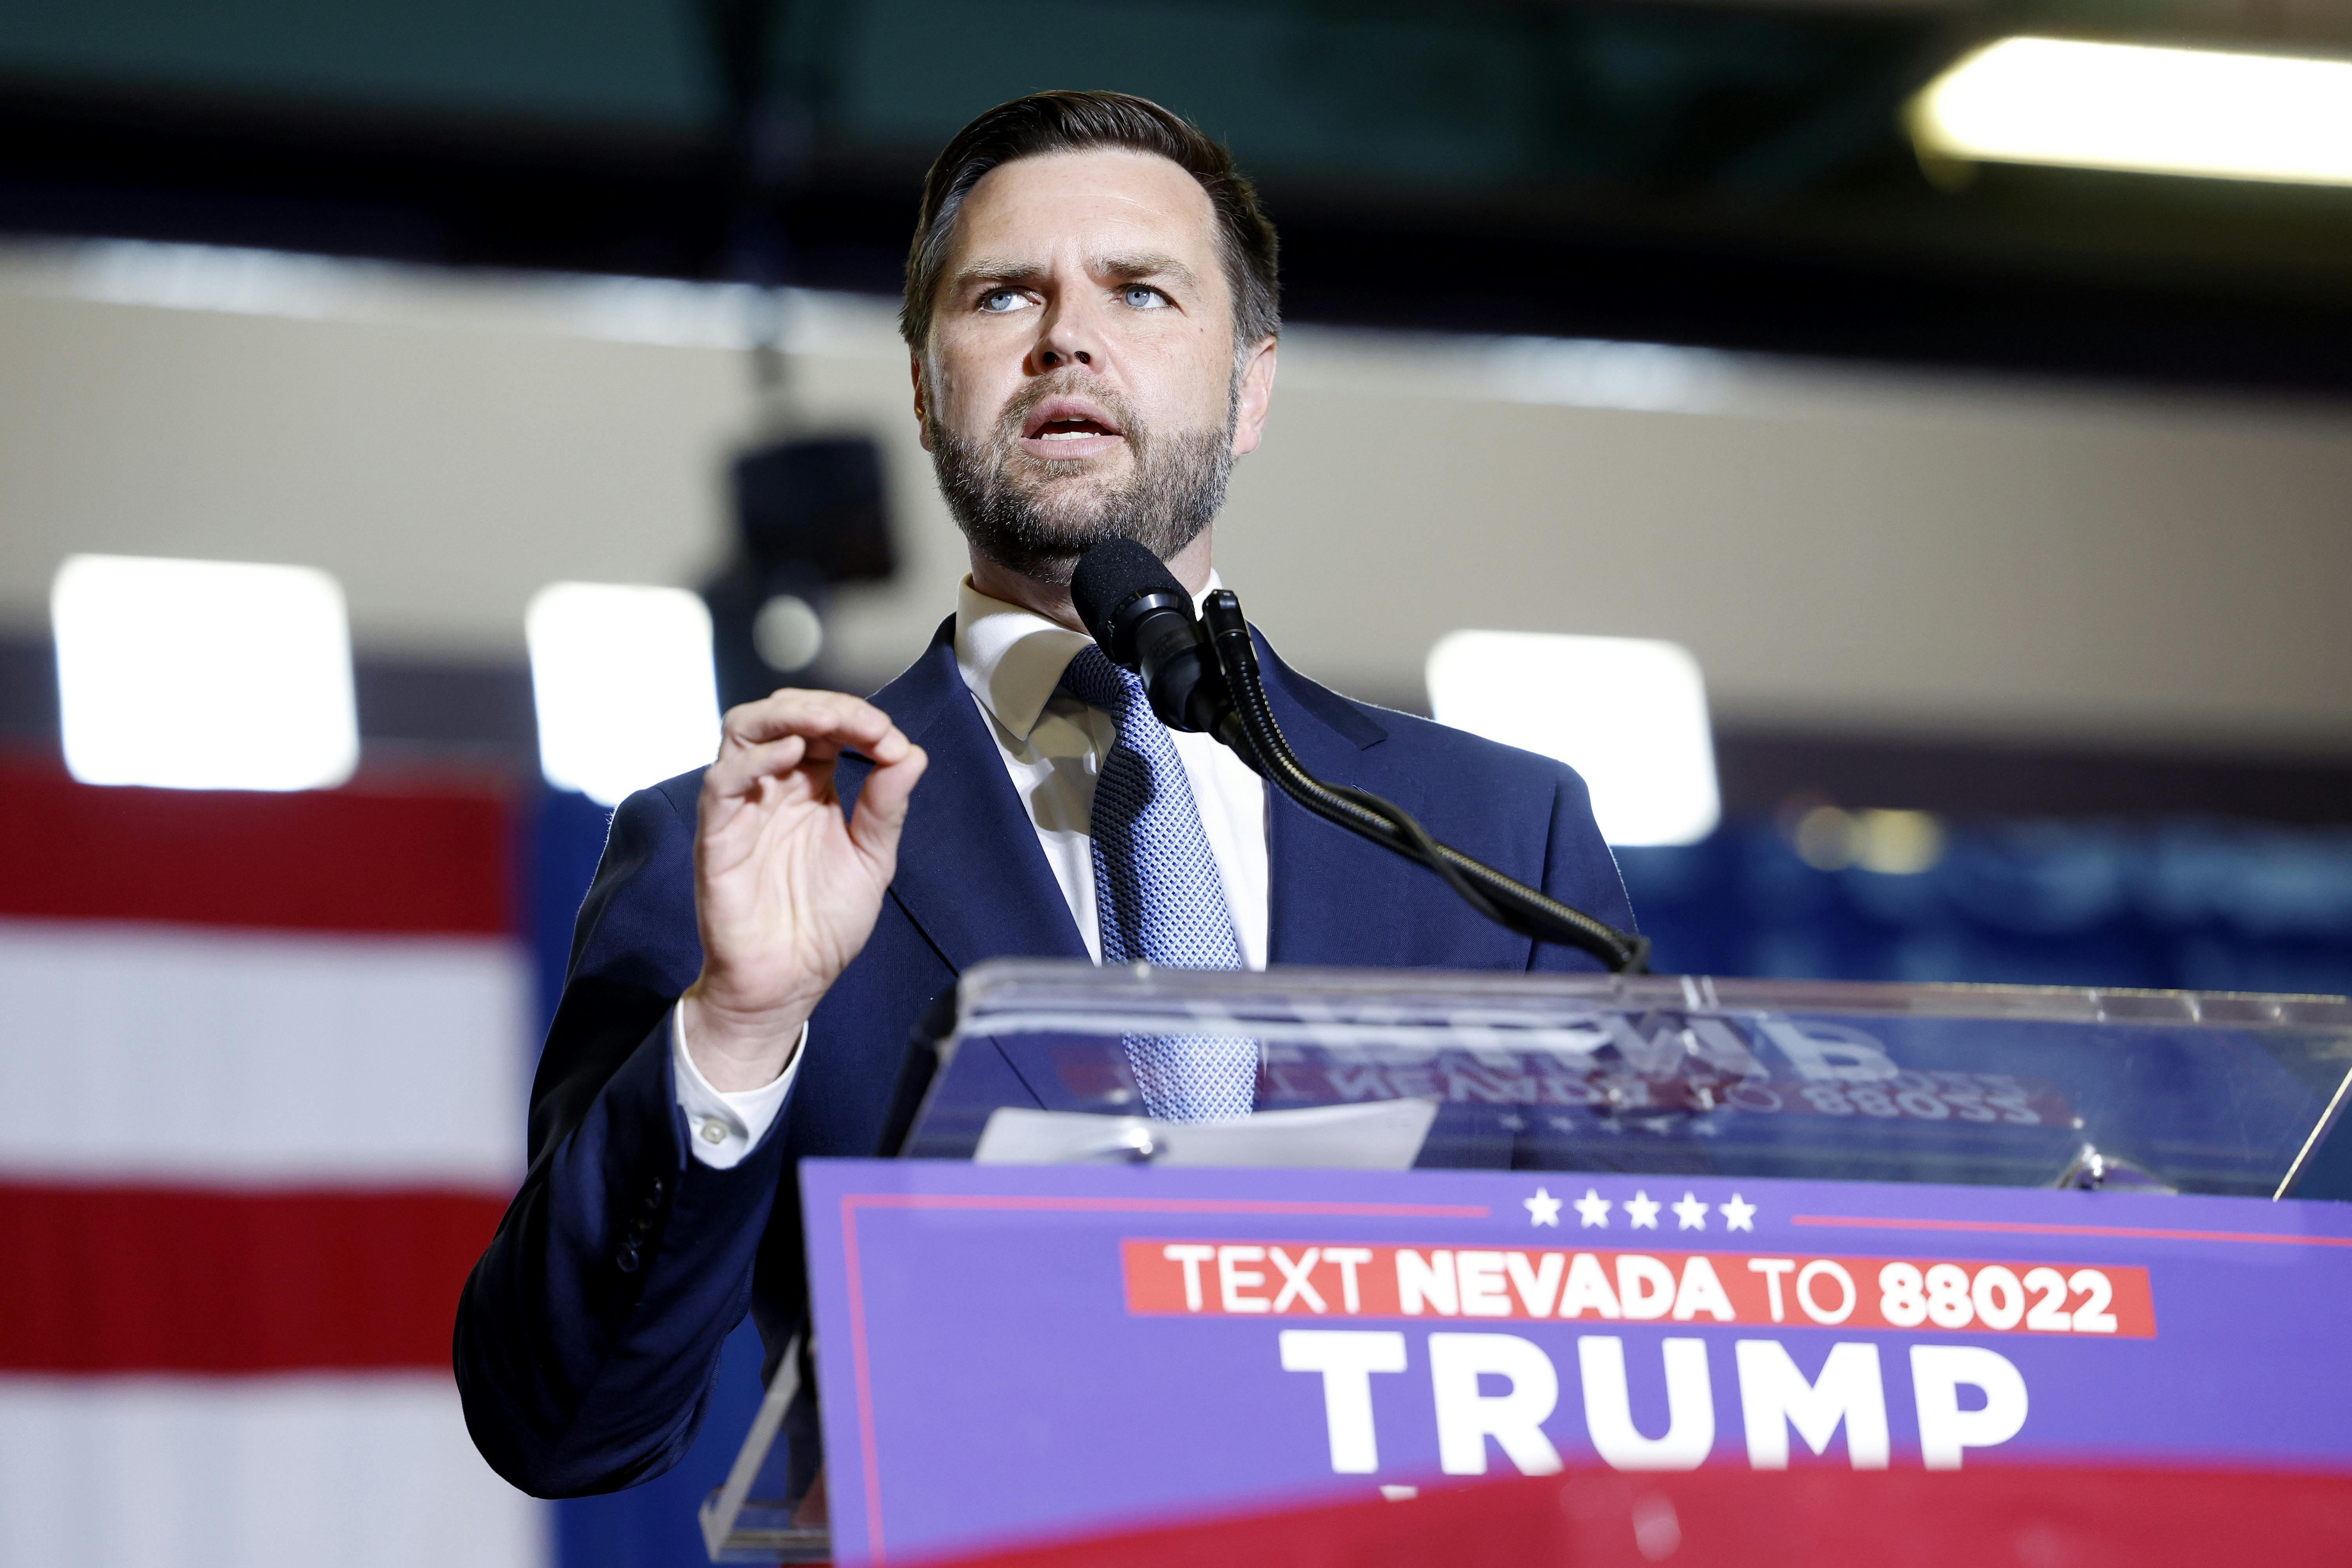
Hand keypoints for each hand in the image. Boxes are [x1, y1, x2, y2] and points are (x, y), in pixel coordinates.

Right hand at [681, 690, 927, 1091]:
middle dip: (827, 706)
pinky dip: (754, 761)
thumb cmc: (825, 924)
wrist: (790, 982)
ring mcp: (743, 807)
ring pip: (745, 730)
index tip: (892, 740)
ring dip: (788, 715)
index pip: (827, 726)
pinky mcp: (717, 835)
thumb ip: (887, 806)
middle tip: (867, 725)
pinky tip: (792, 756)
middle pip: (783, 714)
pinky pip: (722, 782)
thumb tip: (912, 752)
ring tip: (828, 724)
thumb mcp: (872, 859)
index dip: (859, 719)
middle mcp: (775, 787)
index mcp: (813, 786)